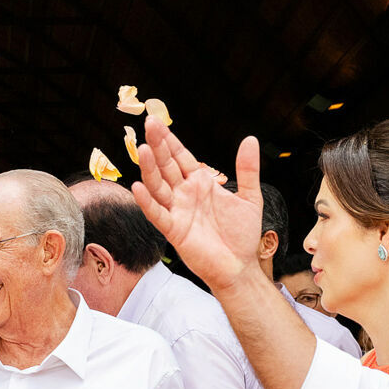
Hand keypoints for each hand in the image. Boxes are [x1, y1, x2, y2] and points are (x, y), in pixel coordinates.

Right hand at [131, 120, 266, 292]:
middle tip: (149, 124)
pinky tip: (138, 186)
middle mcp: (185, 194)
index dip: (170, 140)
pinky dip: (147, 202)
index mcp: (201, 183)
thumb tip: (250, 139)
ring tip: (143, 148)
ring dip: (149, 168)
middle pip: (167, 165)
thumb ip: (247, 169)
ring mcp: (177, 211)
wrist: (240, 266)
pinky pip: (157, 214)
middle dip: (158, 145)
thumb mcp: (249, 197)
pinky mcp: (174, 230)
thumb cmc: (242, 234)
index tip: (157, 121)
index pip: (181, 156)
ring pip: (158, 186)